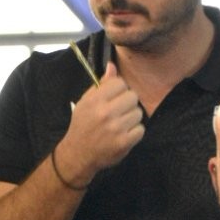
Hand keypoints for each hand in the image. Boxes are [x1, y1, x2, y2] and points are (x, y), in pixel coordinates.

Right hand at [53, 63, 144, 187]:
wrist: (78, 154)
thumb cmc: (82, 125)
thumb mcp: (85, 102)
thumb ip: (101, 85)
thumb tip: (112, 66)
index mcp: (95, 100)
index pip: (120, 83)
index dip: (119, 90)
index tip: (113, 98)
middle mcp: (105, 113)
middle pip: (132, 96)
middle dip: (127, 103)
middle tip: (118, 112)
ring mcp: (116, 128)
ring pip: (138, 113)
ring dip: (131, 118)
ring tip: (120, 124)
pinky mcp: (124, 142)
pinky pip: (140, 129)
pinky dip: (134, 132)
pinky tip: (123, 134)